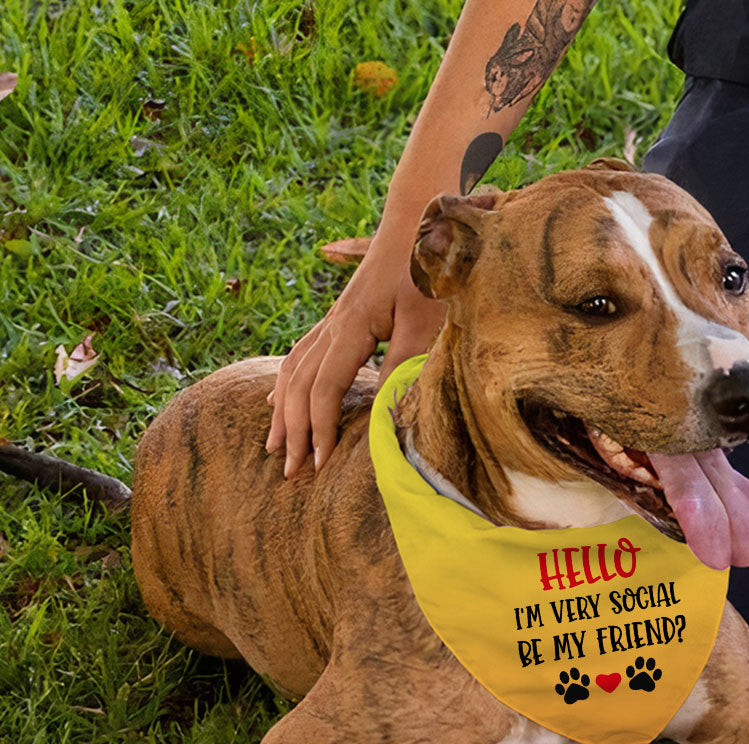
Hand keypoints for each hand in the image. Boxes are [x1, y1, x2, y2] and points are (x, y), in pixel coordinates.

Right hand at [266, 245, 445, 476]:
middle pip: (299, 385)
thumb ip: (403, 367)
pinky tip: (278, 399)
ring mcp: (332, 320)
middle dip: (293, 430)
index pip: (324, 389)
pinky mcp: (340, 318)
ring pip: (292, 370)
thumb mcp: (424, 322)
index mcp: (350, 327)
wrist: (420, 221)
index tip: (321, 465)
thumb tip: (384, 415)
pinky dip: (286, 384)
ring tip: (275, 445)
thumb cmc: (428, 270)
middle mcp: (332, 325)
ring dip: (283, 411)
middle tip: (291, 471)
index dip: (320, 429)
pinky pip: (300, 355)